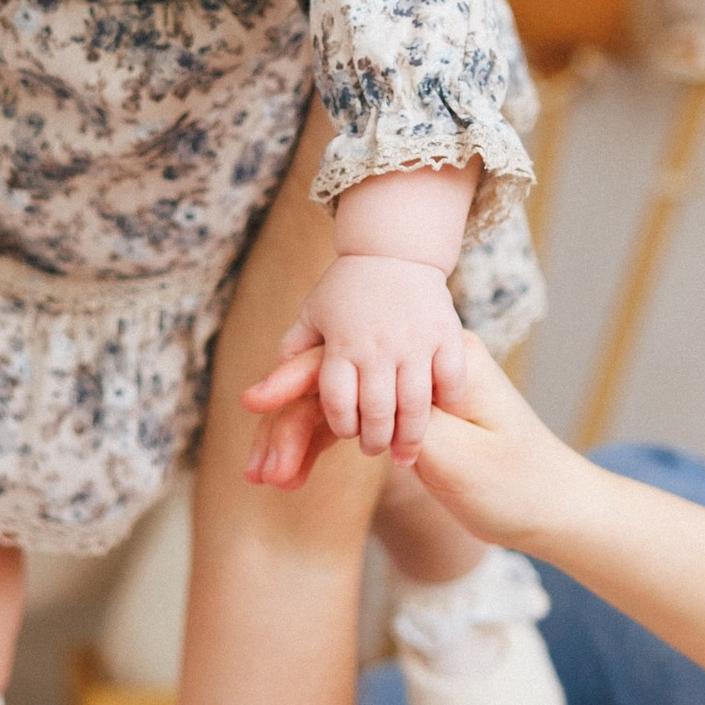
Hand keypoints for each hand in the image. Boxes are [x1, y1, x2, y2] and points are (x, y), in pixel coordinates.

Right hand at [246, 326, 577, 557]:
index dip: (296, 383)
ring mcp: (409, 392)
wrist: (552, 505)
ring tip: (264, 480)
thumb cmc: (517, 483)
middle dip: (287, 425)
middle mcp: (419, 369)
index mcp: (440, 362)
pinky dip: (318, 448)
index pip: (352, 361)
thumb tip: (354, 405)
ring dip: (295, 441)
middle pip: (334, 383)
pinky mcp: (406, 418)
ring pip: (336, 406)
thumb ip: (408, 424)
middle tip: (257, 472)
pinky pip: (351, 424)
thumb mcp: (462, 458)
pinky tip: (288, 475)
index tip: (254, 403)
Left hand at [248, 251, 465, 464]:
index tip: (348, 432)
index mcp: (341, 343)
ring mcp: (415, 340)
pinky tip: (438, 413)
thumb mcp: (313, 315)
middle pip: (378, 411)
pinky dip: (445, 402)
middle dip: (375, 440)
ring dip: (410, 437)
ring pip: (415, 405)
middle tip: (375, 449)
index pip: (338, 403)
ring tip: (404, 453)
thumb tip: (254, 398)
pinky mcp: (446, 334)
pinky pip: (450, 381)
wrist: (394, 250)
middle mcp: (377, 344)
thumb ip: (292, 355)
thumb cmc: (347, 289)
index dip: (343, 427)